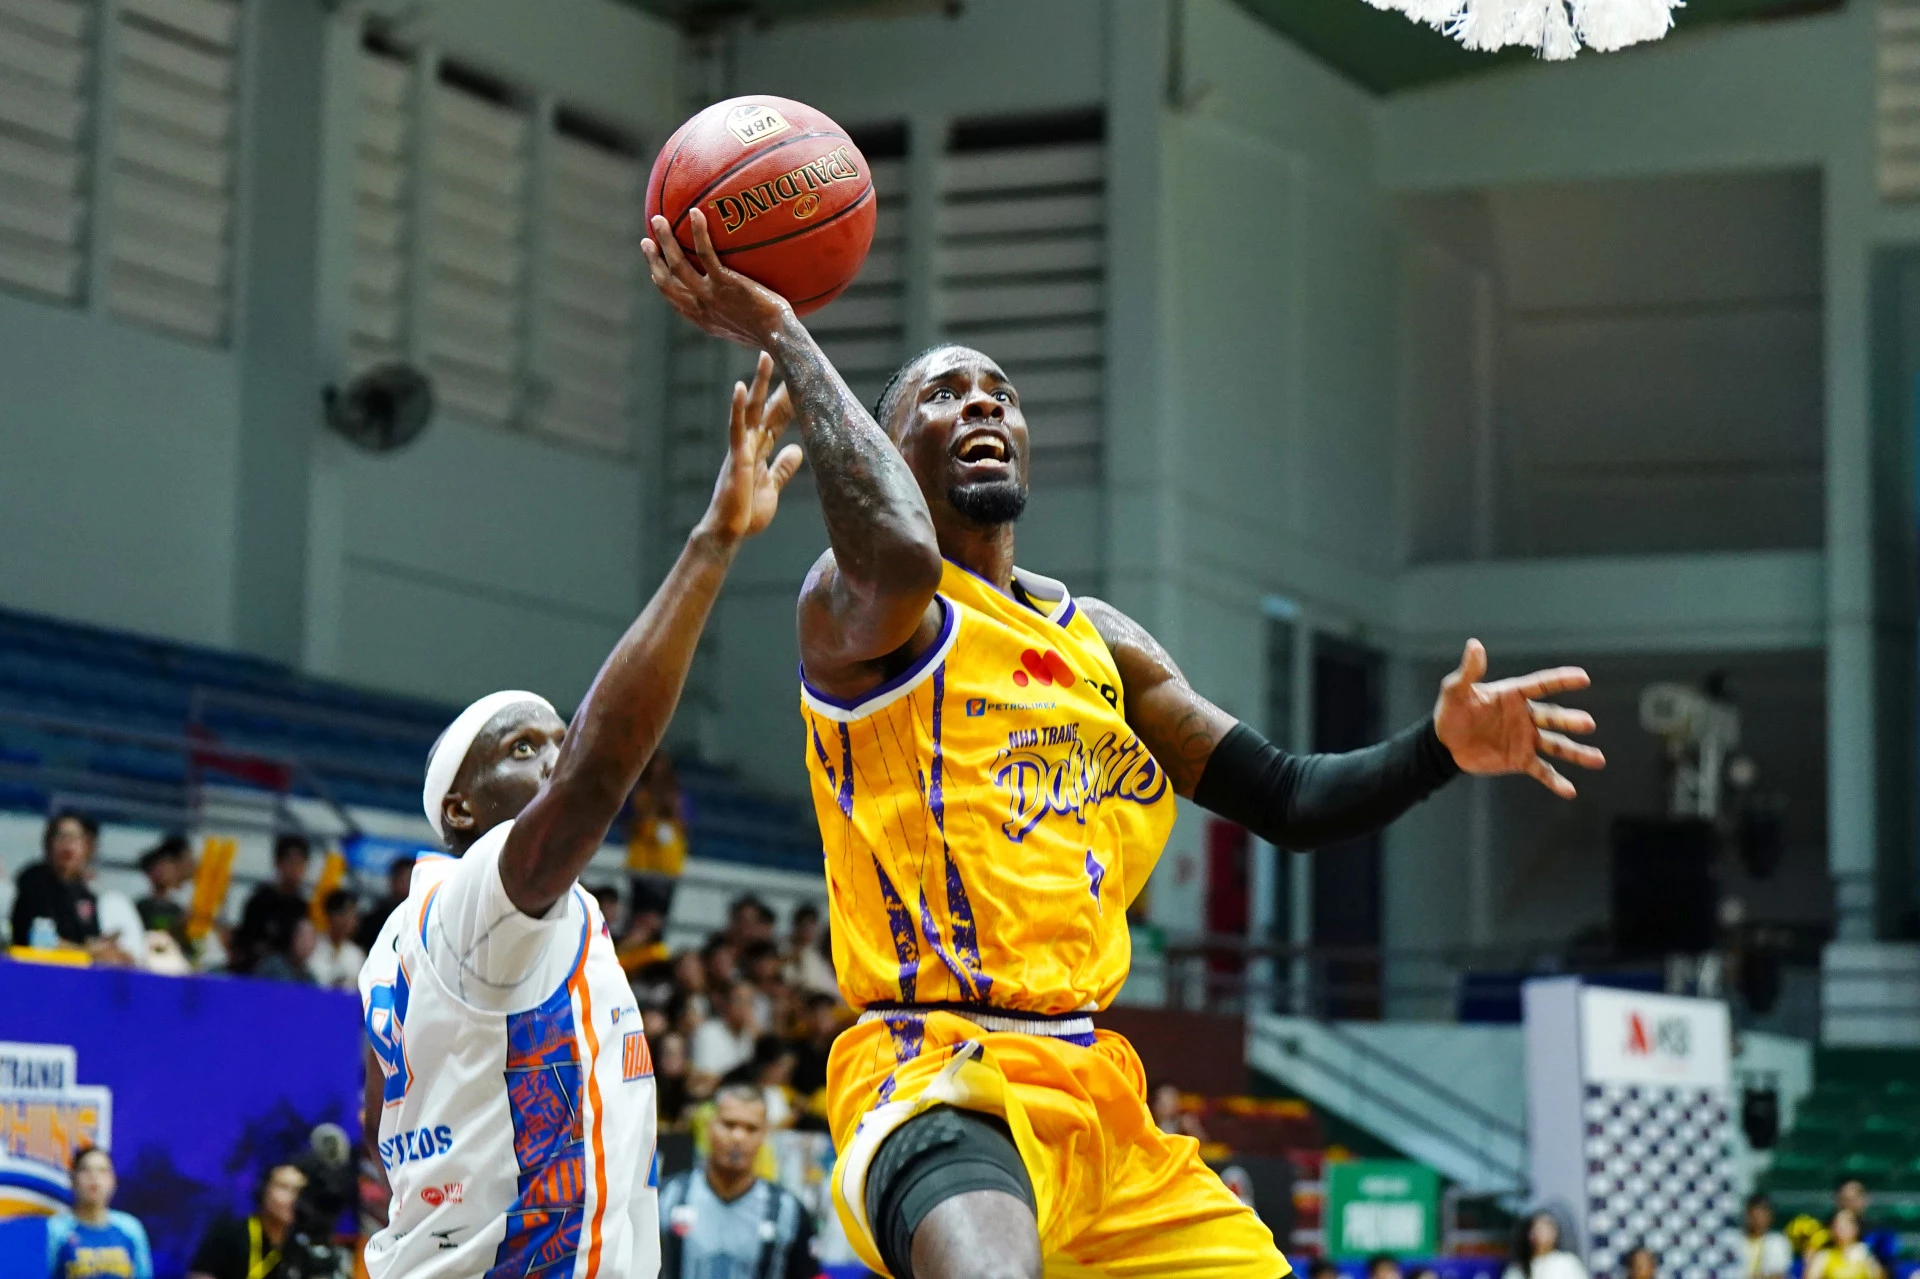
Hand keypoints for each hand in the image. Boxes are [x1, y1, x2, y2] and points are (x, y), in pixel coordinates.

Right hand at [644, 208, 793, 347]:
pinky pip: (706, 254)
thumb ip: (739, 312)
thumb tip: (748, 300)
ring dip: (664, 241)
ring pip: (677, 265)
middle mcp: (700, 308)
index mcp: (703, 319)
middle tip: (646, 241)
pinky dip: (697, 233)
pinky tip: (695, 213)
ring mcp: (710, 295)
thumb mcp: (748, 328)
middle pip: (666, 282)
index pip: (674, 300)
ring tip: (657, 220)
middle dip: (652, 261)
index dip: (661, 283)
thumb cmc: (773, 335)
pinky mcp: (725, 284)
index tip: (654, 270)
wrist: (779, 338)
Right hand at [696, 351, 803, 546]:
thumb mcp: (772, 487)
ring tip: (765, 358)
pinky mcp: (735, 458)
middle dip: (773, 382)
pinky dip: (737, 408)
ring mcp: (741, 449)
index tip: (799, 378)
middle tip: (781, 353)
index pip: (776, 419)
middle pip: (764, 407)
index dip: (788, 399)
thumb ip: (782, 468)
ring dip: (758, 384)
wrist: (728, 532)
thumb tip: (796, 450)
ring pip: (750, 410)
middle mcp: (748, 444)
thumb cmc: (745, 514)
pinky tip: (739, 388)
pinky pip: (736, 428)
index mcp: (758, 451)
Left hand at [1433, 639, 1604, 797]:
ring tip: (1598, 760)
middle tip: (1587, 723)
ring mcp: (1525, 739)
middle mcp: (1525, 716)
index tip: (1583, 678)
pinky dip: (1555, 781)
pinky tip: (1569, 791)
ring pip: (1556, 745)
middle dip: (1570, 721)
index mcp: (1514, 696)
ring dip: (1576, 753)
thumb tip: (1474, 645)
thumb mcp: (1455, 691)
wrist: (1444, 744)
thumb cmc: (1451, 712)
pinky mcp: (1520, 760)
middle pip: (1553, 718)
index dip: (1561, 681)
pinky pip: (1541, 771)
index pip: (1541, 685)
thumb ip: (1469, 672)